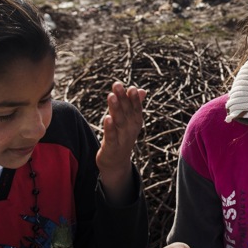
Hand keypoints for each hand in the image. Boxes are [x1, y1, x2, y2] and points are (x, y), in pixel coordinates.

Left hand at [96, 81, 146, 201]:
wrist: (116, 162)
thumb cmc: (122, 137)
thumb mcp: (129, 121)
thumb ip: (133, 105)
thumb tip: (141, 90)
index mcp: (135, 122)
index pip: (136, 108)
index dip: (133, 98)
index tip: (131, 87)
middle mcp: (131, 129)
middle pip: (126, 111)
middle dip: (122, 98)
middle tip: (117, 85)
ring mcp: (122, 138)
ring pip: (119, 121)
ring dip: (115, 108)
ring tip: (111, 96)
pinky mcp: (112, 147)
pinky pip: (111, 135)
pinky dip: (110, 127)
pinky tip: (107, 117)